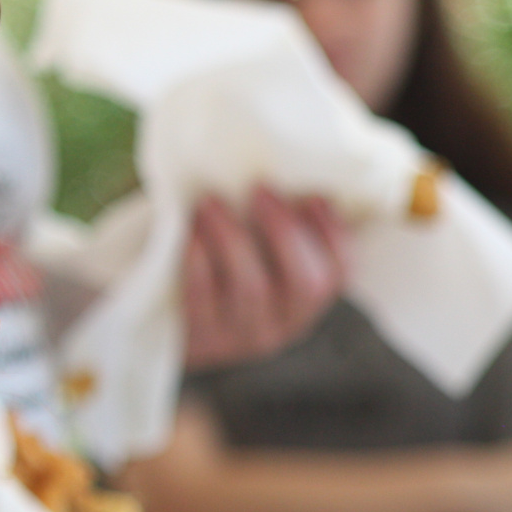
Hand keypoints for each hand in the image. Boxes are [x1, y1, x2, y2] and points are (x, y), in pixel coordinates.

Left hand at [181, 189, 347, 368]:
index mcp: (308, 301)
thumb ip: (273, 229)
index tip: (311, 194)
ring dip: (233, 236)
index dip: (333, 234)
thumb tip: (284, 172)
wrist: (171, 328)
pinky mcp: (204, 338)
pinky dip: (198, 259)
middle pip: (303, 282)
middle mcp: (285, 324)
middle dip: (284, 230)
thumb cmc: (219, 273)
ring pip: (252, 286)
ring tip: (210, 201)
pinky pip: (203, 296)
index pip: (339, 273)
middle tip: (260, 188)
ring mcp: (244, 336)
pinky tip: (189, 232)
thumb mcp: (258, 259)